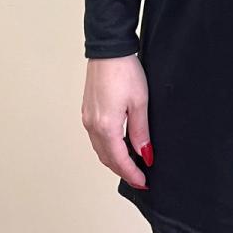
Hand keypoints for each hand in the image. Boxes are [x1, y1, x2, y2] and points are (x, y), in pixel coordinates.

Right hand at [81, 54, 152, 190]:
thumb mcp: (140, 103)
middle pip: (107, 158)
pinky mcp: (88, 111)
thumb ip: (140, 132)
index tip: (144, 182)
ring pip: (100, 149)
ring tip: (132, 165)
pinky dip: (108, 147)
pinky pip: (97, 138)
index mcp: (106, 126)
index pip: (119, 160)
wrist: (108, 50)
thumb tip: (144, 154)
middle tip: (140, 178)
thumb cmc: (125, 71)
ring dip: (115, 160)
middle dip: (123, 170)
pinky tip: (120, 146)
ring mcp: (88, 118)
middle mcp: (92, 125)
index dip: (132, 174)